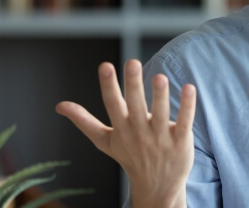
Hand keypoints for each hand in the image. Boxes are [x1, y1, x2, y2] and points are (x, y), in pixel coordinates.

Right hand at [56, 60, 195, 207]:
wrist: (157, 186)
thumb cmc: (130, 156)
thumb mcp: (104, 141)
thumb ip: (84, 121)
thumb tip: (59, 106)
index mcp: (121, 128)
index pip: (113, 104)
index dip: (108, 85)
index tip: (105, 65)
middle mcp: (139, 132)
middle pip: (135, 106)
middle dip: (132, 85)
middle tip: (132, 62)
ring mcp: (160, 138)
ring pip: (160, 114)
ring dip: (160, 96)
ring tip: (160, 77)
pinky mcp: (180, 141)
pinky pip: (184, 122)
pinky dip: (187, 106)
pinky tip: (189, 88)